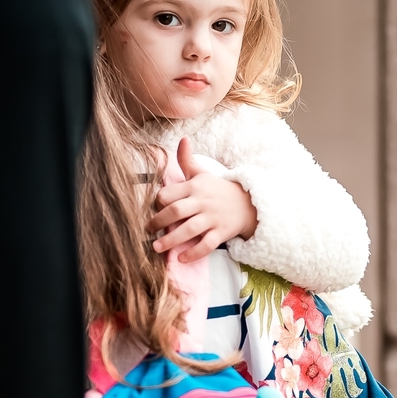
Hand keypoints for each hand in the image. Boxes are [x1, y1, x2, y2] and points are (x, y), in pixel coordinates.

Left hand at [148, 137, 257, 261]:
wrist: (248, 203)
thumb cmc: (218, 189)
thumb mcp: (203, 173)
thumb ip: (187, 160)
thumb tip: (182, 139)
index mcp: (195, 187)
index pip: (170, 193)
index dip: (158, 201)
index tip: (153, 209)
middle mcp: (203, 202)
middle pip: (177, 211)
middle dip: (159, 221)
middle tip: (148, 230)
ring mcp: (213, 218)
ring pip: (190, 230)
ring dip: (172, 239)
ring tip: (157, 247)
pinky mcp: (221, 232)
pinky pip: (207, 244)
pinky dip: (194, 252)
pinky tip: (182, 258)